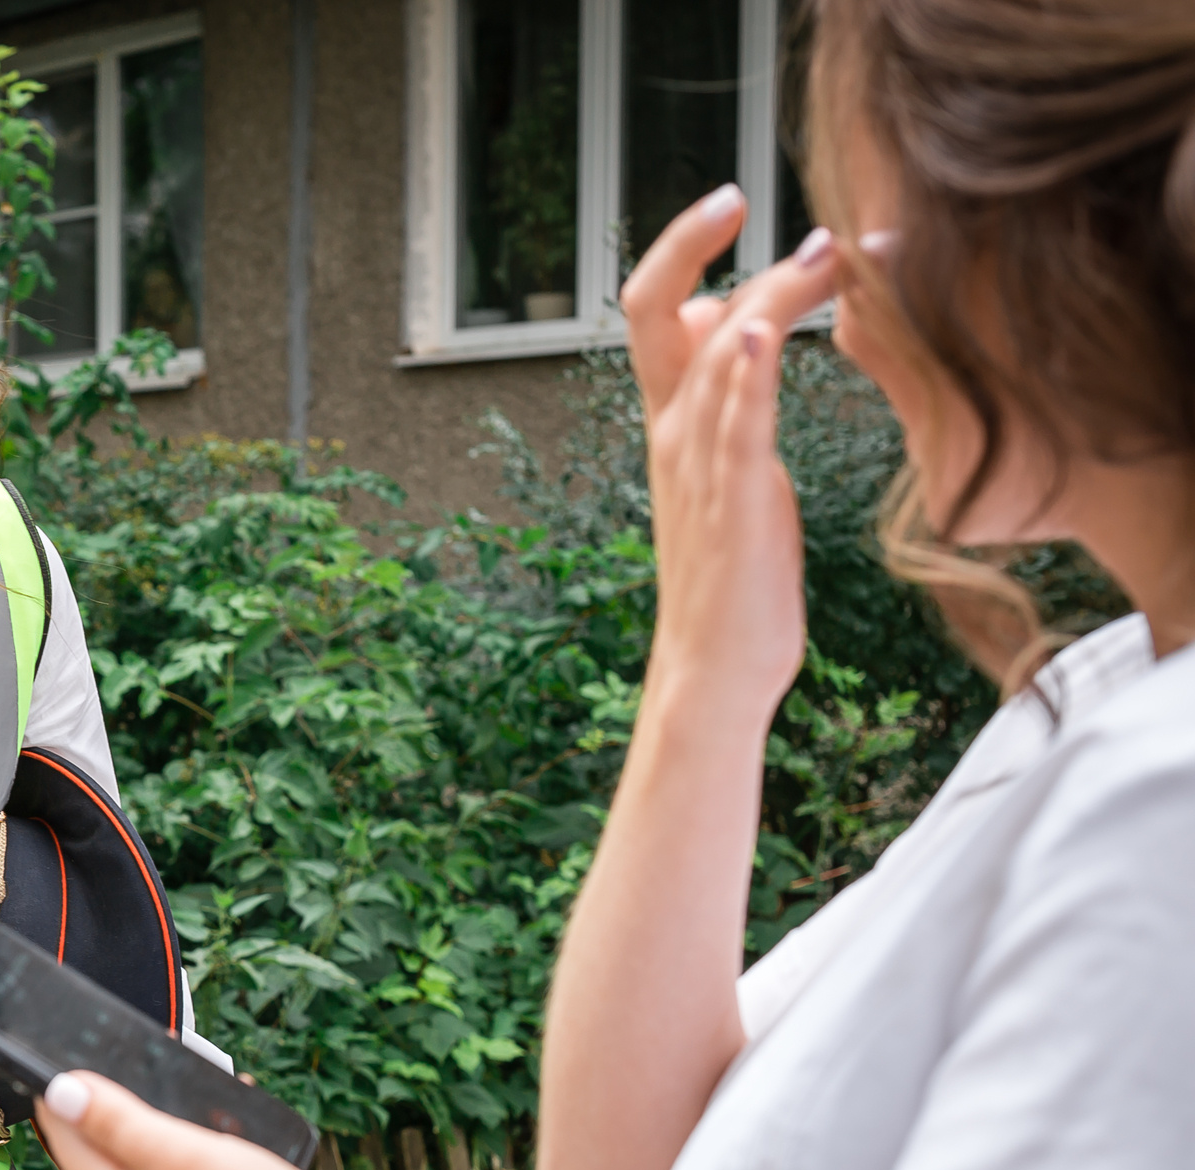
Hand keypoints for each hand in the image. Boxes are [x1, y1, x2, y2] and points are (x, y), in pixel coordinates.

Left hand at [34, 1073, 386, 1169]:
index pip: (60, 1127)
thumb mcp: (182, 1157)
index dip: (67, 1083)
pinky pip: (174, 1167)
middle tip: (145, 1059)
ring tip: (191, 1087)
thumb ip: (117, 1123)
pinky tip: (222, 1128)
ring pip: (140, 1149)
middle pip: (97, 1137)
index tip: (83, 1049)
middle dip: (117, 1094)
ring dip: (159, 1113)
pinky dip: (190, 1139)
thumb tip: (60, 1090)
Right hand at [619, 186, 841, 725]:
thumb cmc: (735, 572)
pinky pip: (733, 424)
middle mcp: (674, 434)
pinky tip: (764, 325)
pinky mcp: (736, 501)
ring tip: (824, 249)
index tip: (732, 205)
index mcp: (672, 423)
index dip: (681, 251)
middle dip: (687, 246)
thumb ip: (726, 394)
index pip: (655, 312)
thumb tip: (730, 316)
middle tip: (740, 195)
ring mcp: (700, 467)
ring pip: (716, 355)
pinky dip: (746, 370)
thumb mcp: (728, 466)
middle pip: (654, 315)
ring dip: (770, 292)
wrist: (718, 663)